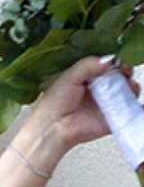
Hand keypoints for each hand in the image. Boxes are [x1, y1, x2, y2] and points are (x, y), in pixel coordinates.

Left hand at [19, 55, 140, 162]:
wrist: (53, 128)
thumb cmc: (53, 104)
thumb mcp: (69, 76)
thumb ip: (88, 65)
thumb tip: (110, 58)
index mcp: (88, 77)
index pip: (107, 64)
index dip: (115, 61)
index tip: (118, 60)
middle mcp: (99, 88)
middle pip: (120, 75)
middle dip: (125, 70)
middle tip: (124, 70)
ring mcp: (107, 102)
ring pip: (127, 89)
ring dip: (130, 84)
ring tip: (126, 83)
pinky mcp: (113, 116)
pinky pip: (129, 107)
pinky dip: (133, 101)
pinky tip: (129, 95)